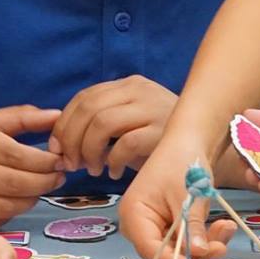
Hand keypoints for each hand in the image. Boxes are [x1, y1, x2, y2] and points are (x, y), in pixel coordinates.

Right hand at [0, 106, 62, 227]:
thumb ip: (19, 118)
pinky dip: (10, 212)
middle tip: (58, 177)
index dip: (45, 162)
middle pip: (15, 184)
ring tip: (39, 188)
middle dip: (45, 182)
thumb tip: (57, 116)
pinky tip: (16, 200)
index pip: (17, 155)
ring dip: (31, 200)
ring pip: (7, 206)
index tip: (61, 160)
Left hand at [50, 76, 178, 179]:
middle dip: (72, 139)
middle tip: (71, 164)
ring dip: (89, 151)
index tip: (57, 148)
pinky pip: (126, 144)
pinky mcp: (162, 131)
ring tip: (92, 169)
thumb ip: (99, 125)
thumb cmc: (159, 139)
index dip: (64, 124)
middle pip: (89, 109)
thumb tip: (60, 144)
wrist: (203, 145)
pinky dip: (113, 161)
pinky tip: (114, 173)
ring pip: (103, 124)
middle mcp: (138, 90)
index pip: (84, 98)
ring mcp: (152, 108)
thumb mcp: (128, 123)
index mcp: (126, 85)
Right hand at [118, 144, 236, 258]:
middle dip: (195, 253)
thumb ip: (191, 227)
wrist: (191, 142)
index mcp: (134, 214)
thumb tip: (198, 255)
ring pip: (181, 250)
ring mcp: (157, 226)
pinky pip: (189, 241)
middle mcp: (141, 225)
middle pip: (165, 253)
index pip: (149, 249)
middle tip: (221, 246)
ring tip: (226, 228)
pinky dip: (206, 236)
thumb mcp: (188, 196)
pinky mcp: (173, 226)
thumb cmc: (183, 162)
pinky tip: (224, 225)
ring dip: (206, 244)